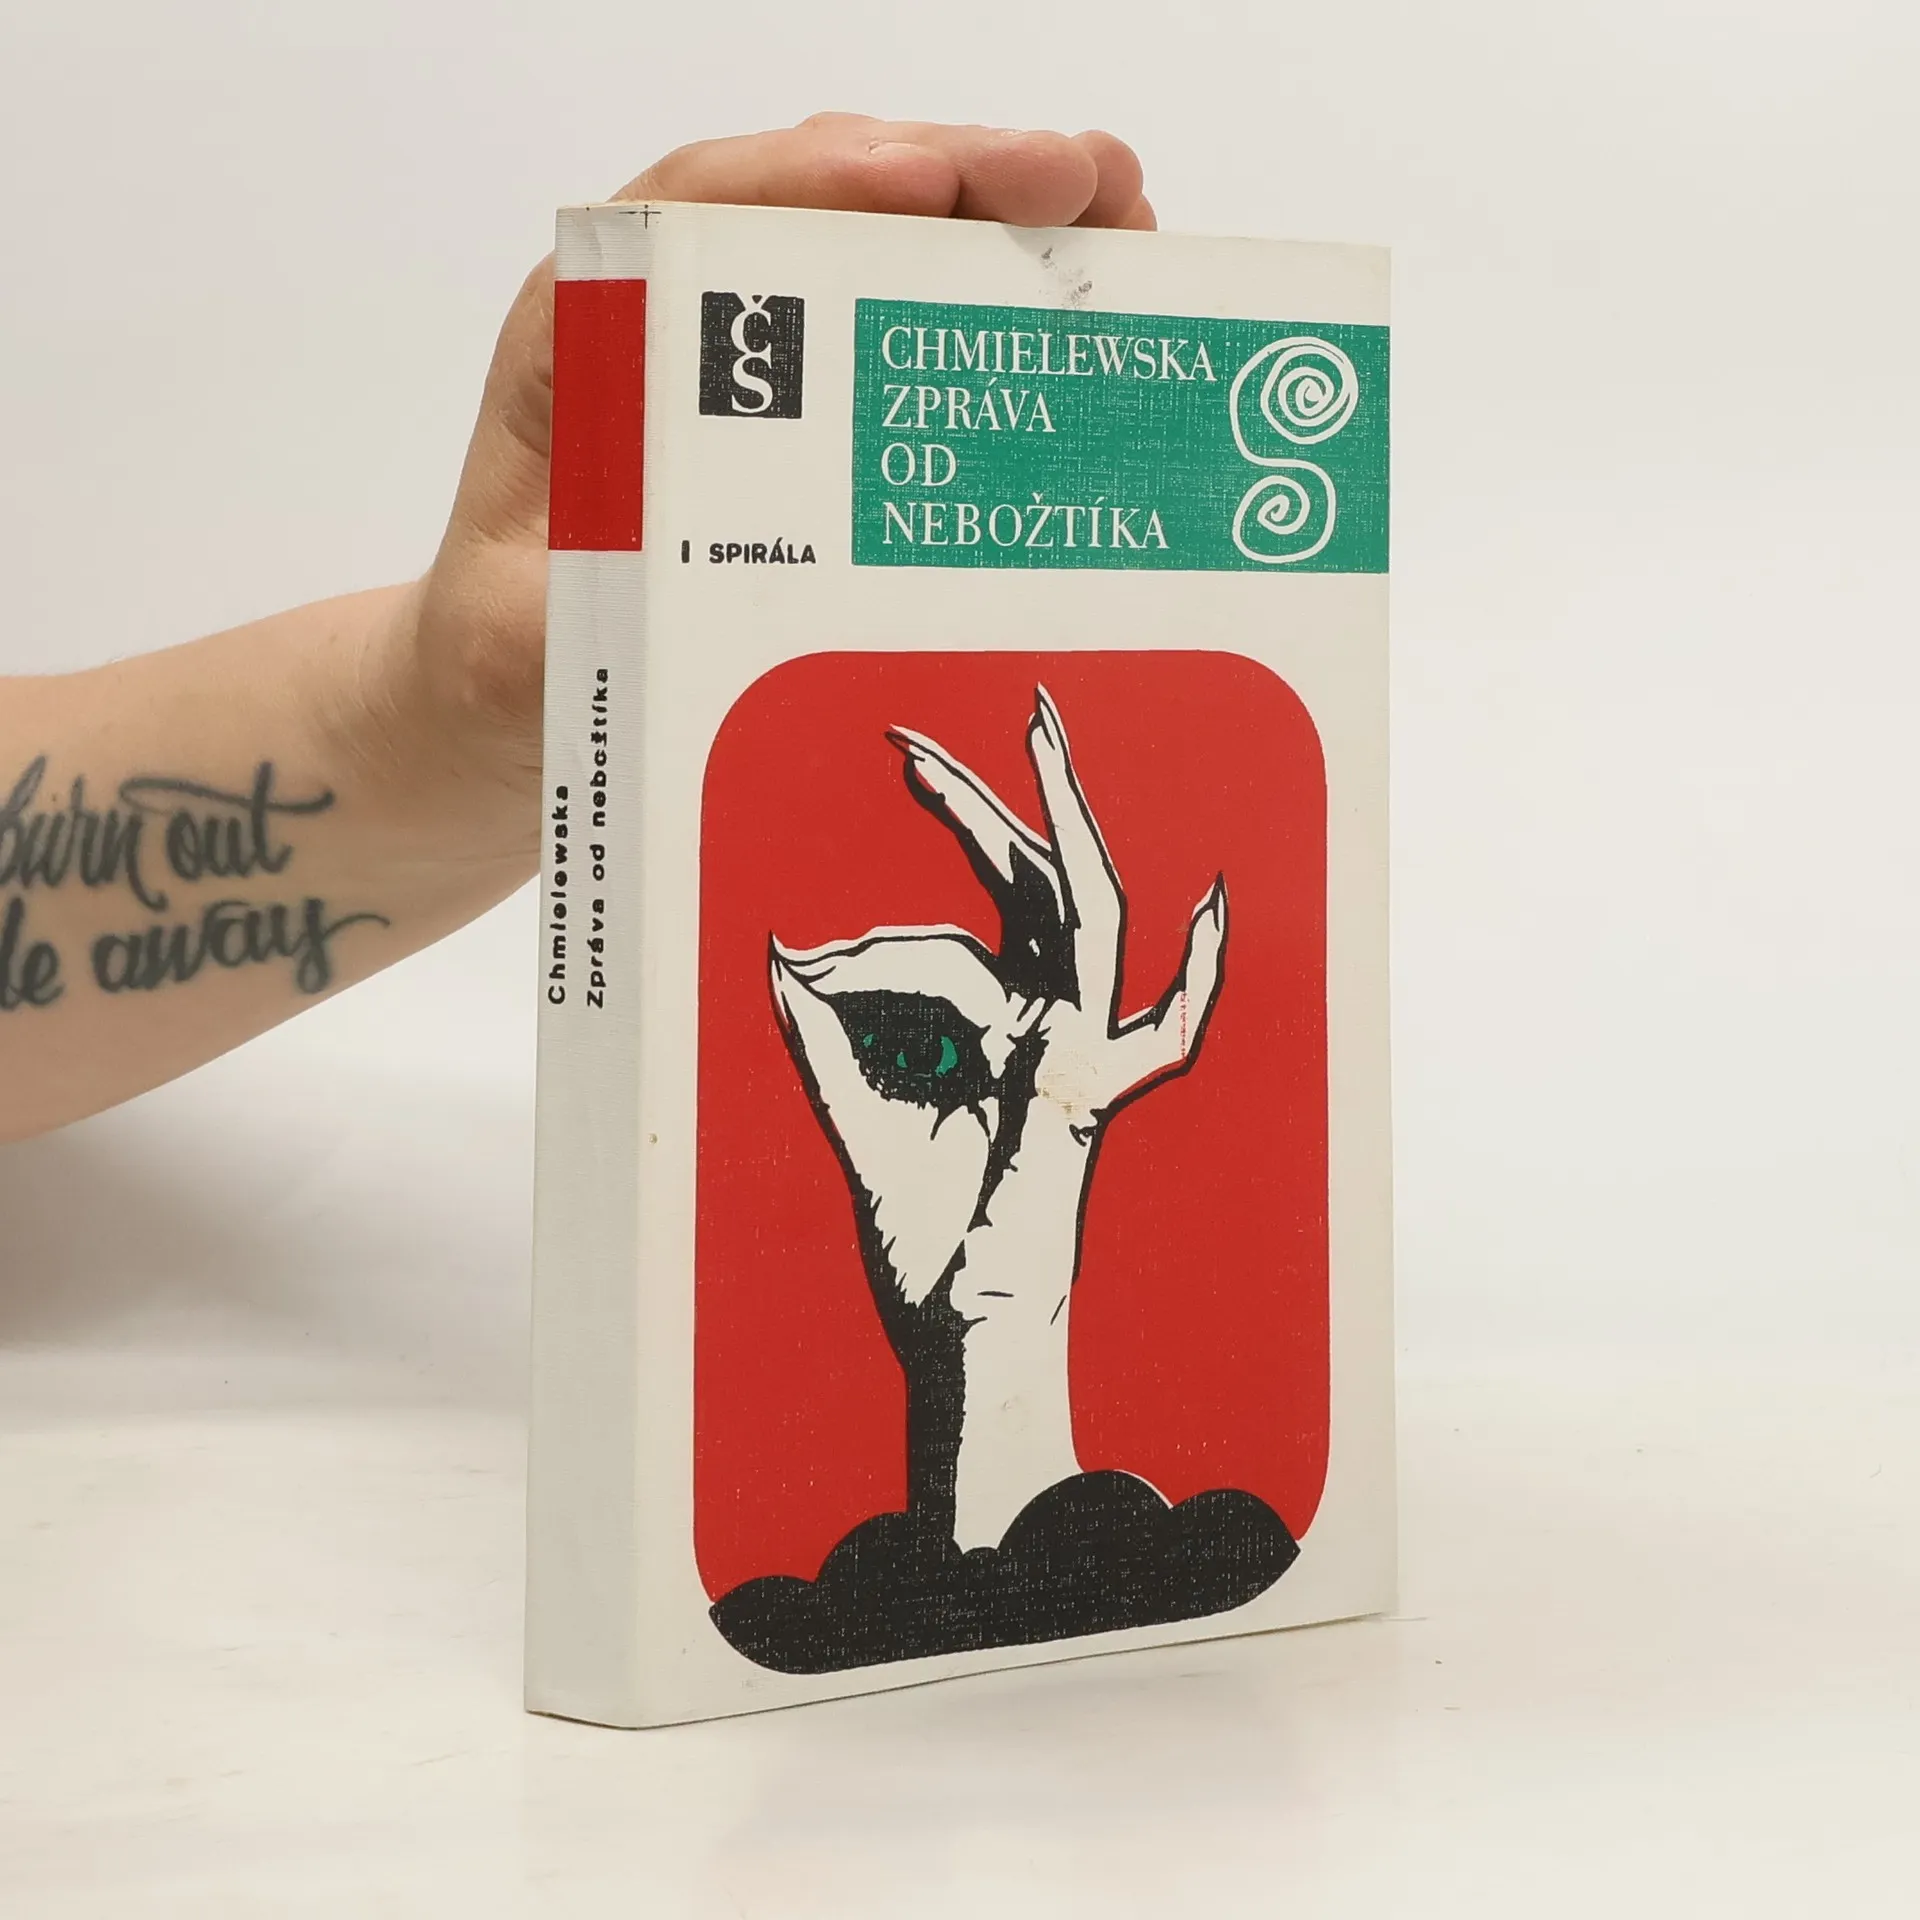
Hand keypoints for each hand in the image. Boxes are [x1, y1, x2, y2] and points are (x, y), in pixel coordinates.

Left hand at [394, 116, 1156, 853]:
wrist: (496, 694)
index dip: (831, 178)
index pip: (709, 210)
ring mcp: (739, 362)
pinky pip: (891, 325)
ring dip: (995, 227)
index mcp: (589, 337)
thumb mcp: (517, 637)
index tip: (945, 183)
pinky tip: (1069, 308)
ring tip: (1120, 222)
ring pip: (870, 245)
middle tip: (1097, 186)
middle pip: (819, 199)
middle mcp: (667, 319)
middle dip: (963, 178)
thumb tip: (660, 561)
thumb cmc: (507, 653)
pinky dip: (982, 304)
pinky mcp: (789, 413)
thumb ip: (567, 601)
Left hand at [770, 688, 1225, 1317]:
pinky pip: (1165, 1029)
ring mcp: (1075, 1052)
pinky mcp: (1087, 1092)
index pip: (945, 941)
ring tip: (1036, 732)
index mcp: (993, 1029)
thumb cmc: (917, 1239)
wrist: (957, 1327)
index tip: (799, 969)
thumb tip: (778, 954)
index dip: (864, 950)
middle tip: (906, 744)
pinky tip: (1218, 904)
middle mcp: (1043, 1026)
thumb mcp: (853, 1117)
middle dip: (973, 804)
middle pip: (1022, 886)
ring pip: (1084, 909)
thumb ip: (824, 1039)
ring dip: (1062, 818)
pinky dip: (1206, 976)